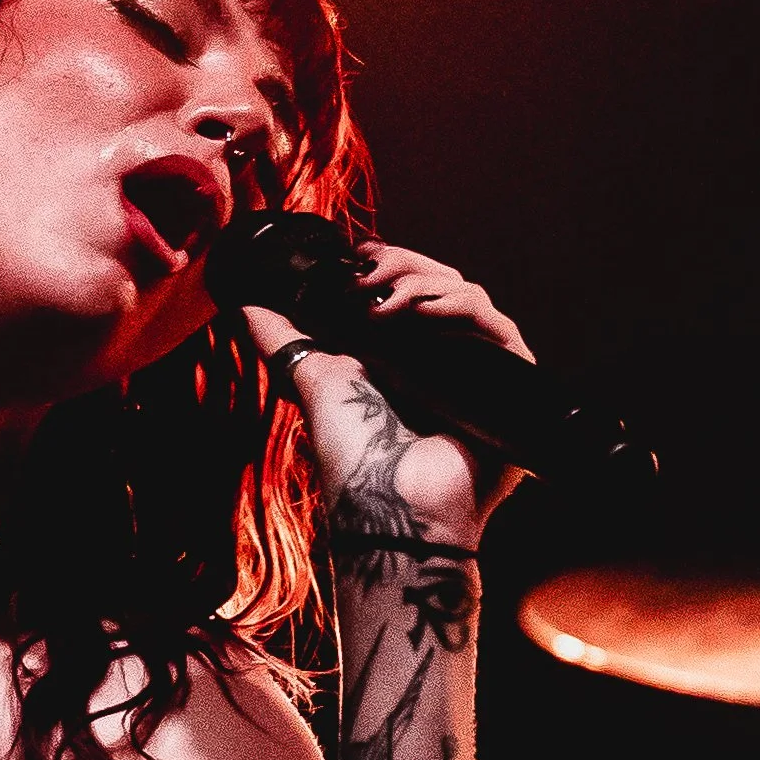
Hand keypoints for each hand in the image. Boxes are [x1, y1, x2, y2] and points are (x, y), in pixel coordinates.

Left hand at [243, 240, 534, 539]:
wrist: (388, 505)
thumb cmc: (352, 454)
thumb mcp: (312, 380)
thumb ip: (283, 340)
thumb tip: (247, 303)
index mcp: (403, 355)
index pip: (412, 285)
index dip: (392, 263)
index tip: (361, 254)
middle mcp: (445, 359)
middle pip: (443, 283)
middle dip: (405, 266)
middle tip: (370, 272)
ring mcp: (481, 371)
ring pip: (470, 297)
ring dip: (426, 283)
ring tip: (389, 301)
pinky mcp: (511, 386)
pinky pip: (500, 328)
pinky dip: (461, 307)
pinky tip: (423, 311)